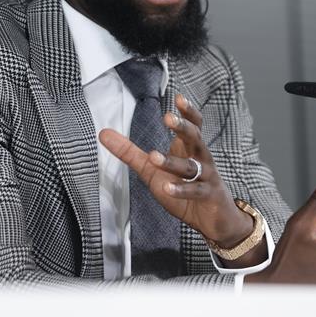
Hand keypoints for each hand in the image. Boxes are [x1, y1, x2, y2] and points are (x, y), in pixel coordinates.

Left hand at [98, 94, 253, 249]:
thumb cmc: (183, 187)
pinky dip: (181, 190)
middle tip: (168, 118)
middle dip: (183, 127)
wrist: (213, 218)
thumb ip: (129, 152)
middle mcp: (200, 158)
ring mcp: (206, 177)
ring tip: (154, 157)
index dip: (187, 112)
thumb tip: (103, 133)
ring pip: (191, 166)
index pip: (193, 125)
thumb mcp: (151, 169)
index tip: (178, 98)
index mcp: (188, 148)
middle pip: (195, 138)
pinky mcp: (208, 196)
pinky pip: (195, 191)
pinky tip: (167, 188)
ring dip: (172, 162)